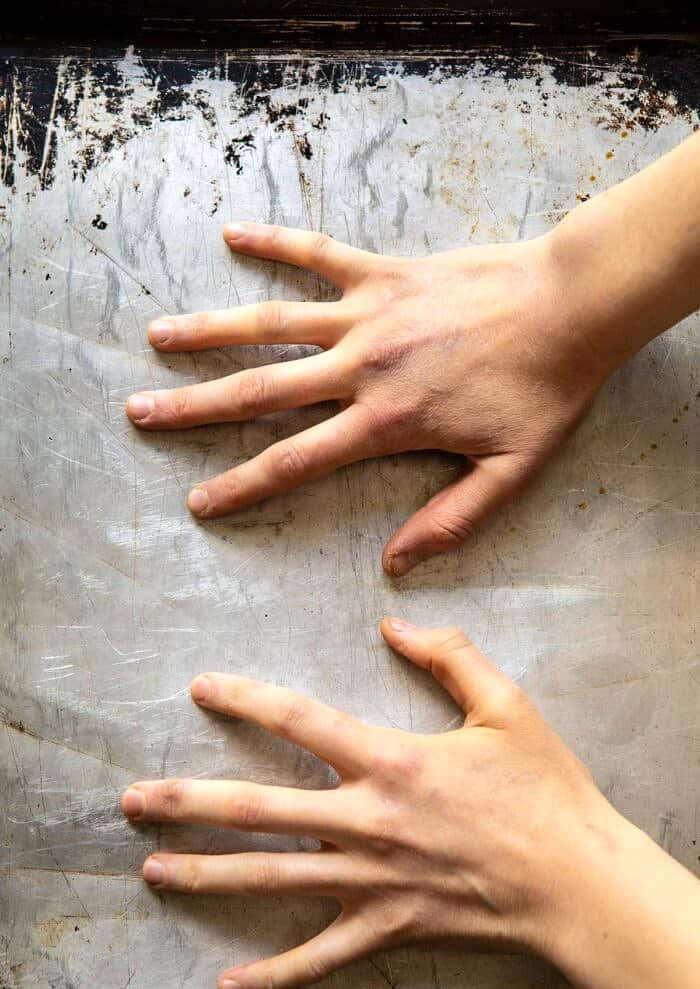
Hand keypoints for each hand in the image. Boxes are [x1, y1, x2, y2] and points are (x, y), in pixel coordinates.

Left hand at [120, 618, 617, 988]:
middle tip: (130, 799)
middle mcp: (367, 821)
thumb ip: (450, 655)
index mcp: (392, 760)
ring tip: (151, 869)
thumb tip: (395, 621)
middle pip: (258, 809)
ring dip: (205, 874)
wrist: (577, 882)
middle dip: (187, 802)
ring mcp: (371, 881)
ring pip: (270, 880)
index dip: (245, 697)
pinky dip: (273, 975)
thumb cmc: (544, 792)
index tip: (201, 687)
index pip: (299, 719)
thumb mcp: (507, 705)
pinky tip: (227, 984)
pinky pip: (319, 957)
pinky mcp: (386, 928)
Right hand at [126, 223, 611, 574]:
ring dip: (210, 332)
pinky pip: (319, 253)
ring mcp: (368, 314)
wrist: (573, 306)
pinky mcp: (385, 271)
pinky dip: (275, 242)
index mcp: (385, 422)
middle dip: (194, 409)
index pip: (296, 461)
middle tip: (140, 414)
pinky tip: (232, 234)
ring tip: (157, 337)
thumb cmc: (545, 389)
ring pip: (272, 323)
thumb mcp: (509, 472)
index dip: (242, 486)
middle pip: (260, 391)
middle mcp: (361, 367)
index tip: (198, 501)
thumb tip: (395, 565)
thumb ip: (450, 520)